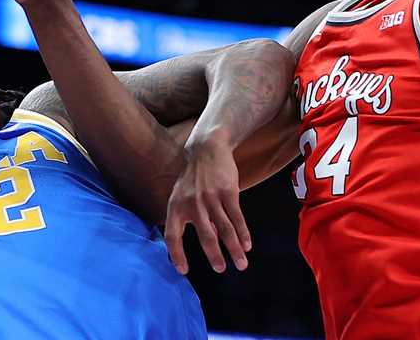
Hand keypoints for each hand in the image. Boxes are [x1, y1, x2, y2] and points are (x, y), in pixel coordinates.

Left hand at [164, 134, 250, 274]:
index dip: (176, 254)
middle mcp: (193, 204)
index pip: (172, 236)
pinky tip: (247, 244)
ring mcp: (211, 198)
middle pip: (205, 236)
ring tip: (241, 264)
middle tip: (220, 269)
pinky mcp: (228, 192)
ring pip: (225, 229)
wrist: (206, 149)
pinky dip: (243, 232)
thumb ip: (189, 218)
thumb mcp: (182, 196)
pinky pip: (236, 217)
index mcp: (176, 207)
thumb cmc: (192, 178)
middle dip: (214, 255)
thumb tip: (208, 242)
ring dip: (234, 248)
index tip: (184, 270)